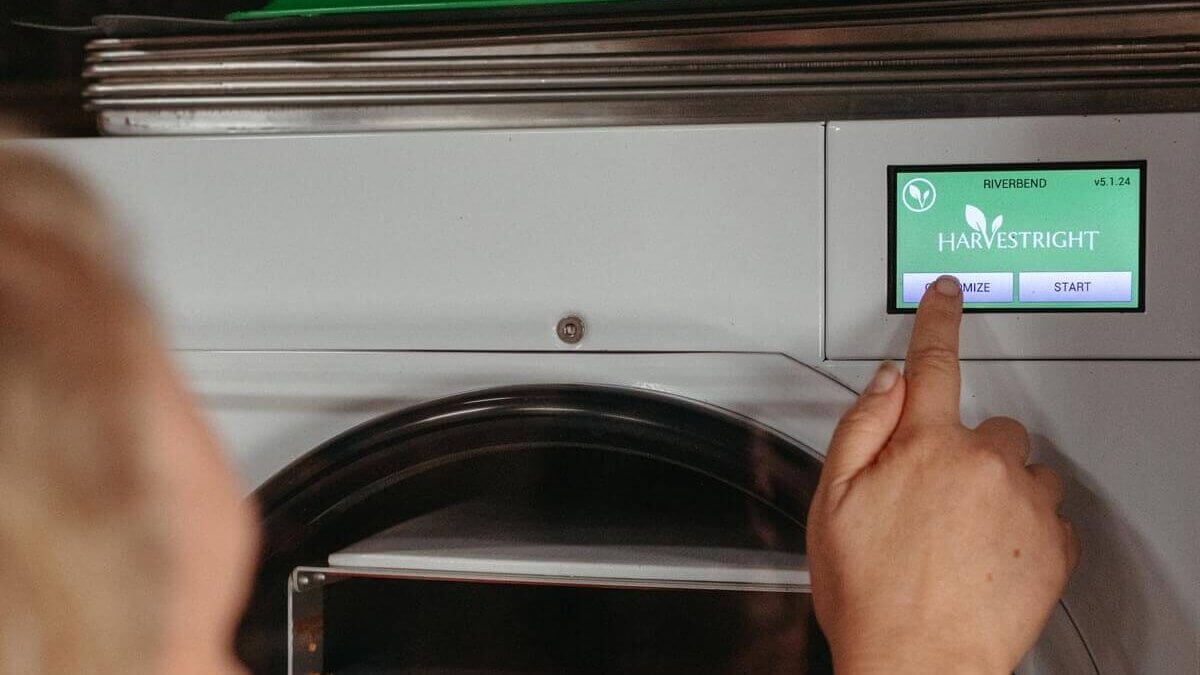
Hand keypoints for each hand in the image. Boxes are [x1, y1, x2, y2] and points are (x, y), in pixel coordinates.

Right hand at [807, 276, 1079, 673]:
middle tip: (930, 498)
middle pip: (987, 425)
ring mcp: (1025, 503)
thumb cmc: (870, 594)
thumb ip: (860, 427)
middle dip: (964, 450)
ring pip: (1022, 468)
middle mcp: (983, 464)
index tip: (948, 296)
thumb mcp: (832, 501)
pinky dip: (1024, 524)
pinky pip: (1047, 512)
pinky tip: (986, 554)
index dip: (938, 322)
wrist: (918, 664)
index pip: (933, 363)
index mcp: (924, 445)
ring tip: (959, 534)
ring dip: (998, 486)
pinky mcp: (1054, 544)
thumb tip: (886, 382)